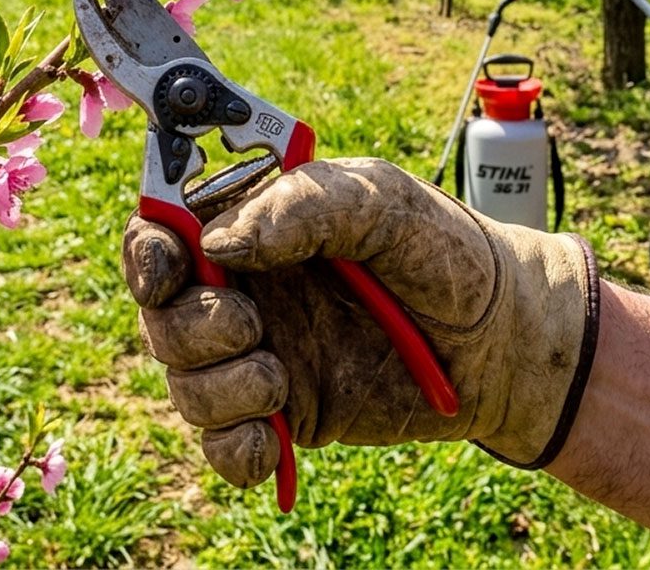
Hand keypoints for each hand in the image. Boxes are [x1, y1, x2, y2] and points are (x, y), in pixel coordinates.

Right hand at [122, 158, 597, 487]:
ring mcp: (262, 353)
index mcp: (256, 224)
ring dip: (217, 387)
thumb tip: (220, 239)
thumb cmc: (443, 250)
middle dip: (192, 326)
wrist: (503, 342)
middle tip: (252, 324)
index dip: (146, 251)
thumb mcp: (381, 201)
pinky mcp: (285, 415)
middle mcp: (247, 288)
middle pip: (161, 313)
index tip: (166, 270)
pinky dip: (234, 449)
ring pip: (183, 382)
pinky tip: (273, 437)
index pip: (164, 231)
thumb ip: (303, 205)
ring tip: (280, 379)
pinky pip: (221, 446)